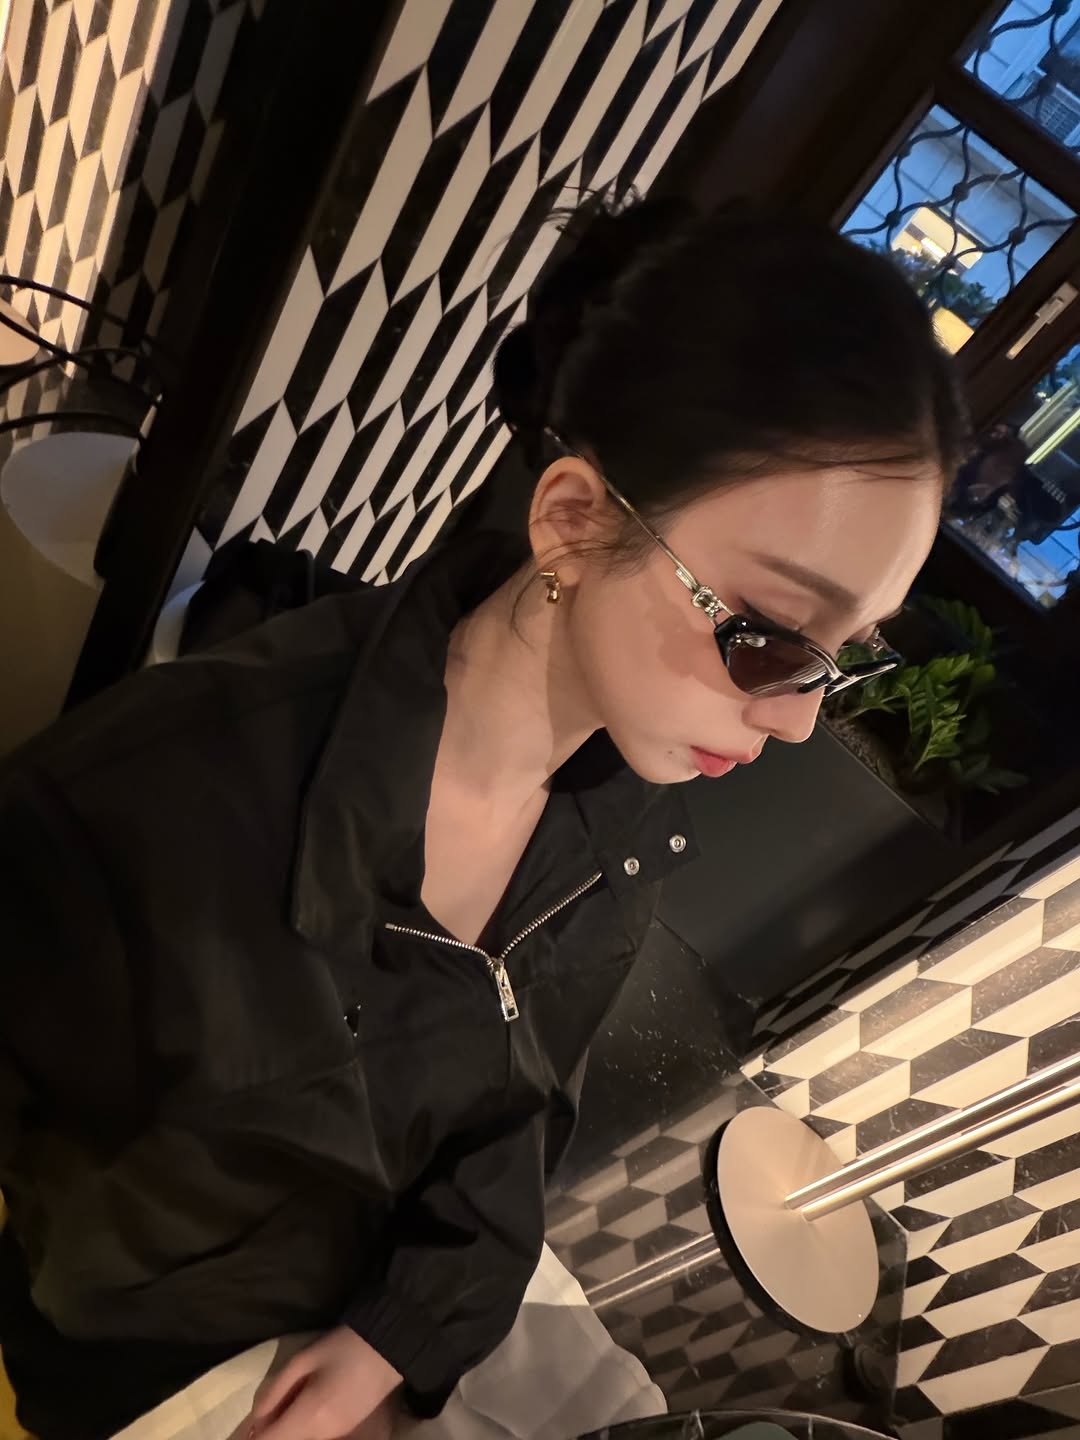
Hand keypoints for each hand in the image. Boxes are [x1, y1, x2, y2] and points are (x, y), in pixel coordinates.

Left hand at [249, 1327, 401, 1439]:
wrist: (389, 1347)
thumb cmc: (342, 1347)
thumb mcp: (302, 1360)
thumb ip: (275, 1393)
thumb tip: (255, 1421)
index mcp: (309, 1416)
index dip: (256, 1437)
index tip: (251, 1429)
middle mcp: (324, 1436)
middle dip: (274, 1432)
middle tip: (271, 1413)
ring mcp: (341, 1437)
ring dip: (292, 1430)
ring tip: (292, 1406)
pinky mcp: (351, 1434)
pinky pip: (321, 1438)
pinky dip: (308, 1430)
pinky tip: (310, 1409)